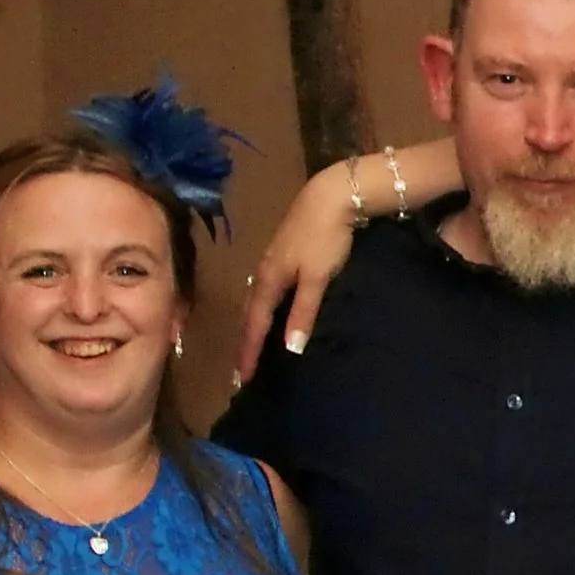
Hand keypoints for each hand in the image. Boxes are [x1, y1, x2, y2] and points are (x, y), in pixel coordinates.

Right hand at [234, 162, 363, 383]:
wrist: (332, 195)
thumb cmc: (325, 238)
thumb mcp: (316, 278)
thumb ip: (304, 312)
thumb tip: (289, 348)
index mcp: (268, 280)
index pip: (254, 325)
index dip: (249, 352)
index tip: (242, 379)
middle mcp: (264, 273)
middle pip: (249, 315)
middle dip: (245, 343)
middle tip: (242, 371)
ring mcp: (273, 262)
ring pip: (257, 302)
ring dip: (252, 326)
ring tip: (251, 348)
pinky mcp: (284, 255)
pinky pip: (267, 291)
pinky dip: (264, 309)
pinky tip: (271, 314)